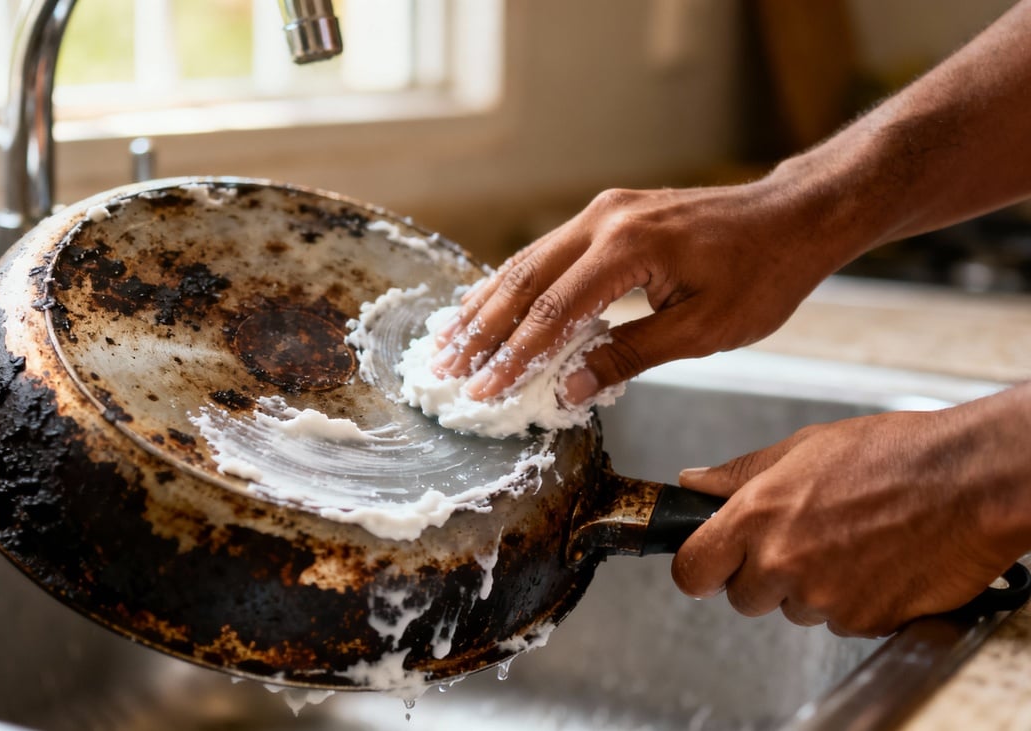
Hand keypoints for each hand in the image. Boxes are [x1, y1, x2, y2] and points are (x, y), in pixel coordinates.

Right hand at [431, 181, 862, 402]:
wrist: (793, 217)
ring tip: (450, 340)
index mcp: (628, 247)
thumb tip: (568, 388)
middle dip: (482, 329)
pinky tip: (490, 304)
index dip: (514, 356)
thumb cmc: (762, 274)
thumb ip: (629, 356)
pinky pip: (548, 252)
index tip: (484, 390)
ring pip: (527, 261)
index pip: (553, 311)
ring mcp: (604, 211)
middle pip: (524, 280)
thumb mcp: (702, 329)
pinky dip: (515, 283)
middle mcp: (605, 219)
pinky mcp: (609, 214)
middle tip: (446, 368)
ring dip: (487, 304)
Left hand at [672, 385, 1030, 636]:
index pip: (692, 571)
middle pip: (742, 597)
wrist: (970, 481)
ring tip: (849, 541)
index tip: (710, 562)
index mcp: (756, 516)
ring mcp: (823, 598)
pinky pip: (839, 622)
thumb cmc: (893, 455)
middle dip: (762, 575)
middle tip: (801, 539)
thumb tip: (695, 483)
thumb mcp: (803, 448)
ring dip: (810, 587)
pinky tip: (876, 561)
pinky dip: (853, 600)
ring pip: (794, 610)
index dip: (699, 568)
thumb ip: (740, 475)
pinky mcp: (864, 621)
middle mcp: (782, 563)